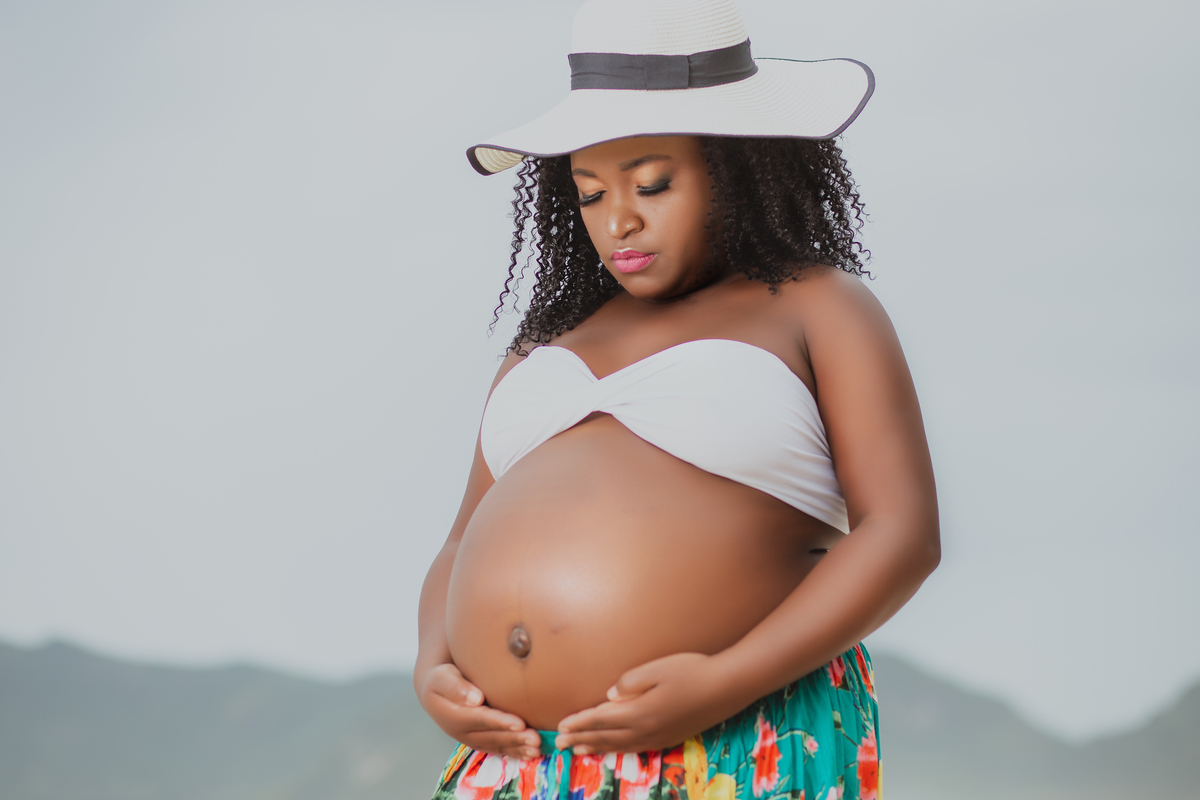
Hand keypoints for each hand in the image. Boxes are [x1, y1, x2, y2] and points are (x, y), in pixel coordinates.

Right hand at [417, 662, 541, 758]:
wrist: (436, 690)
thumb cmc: (441, 678)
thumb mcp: (442, 678)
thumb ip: (456, 688)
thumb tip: (475, 699)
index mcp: (453, 716)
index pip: (480, 719)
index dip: (500, 722)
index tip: (520, 723)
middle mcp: (461, 732)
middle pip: (491, 736)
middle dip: (514, 739)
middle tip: (535, 739)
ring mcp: (470, 739)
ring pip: (496, 746)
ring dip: (517, 749)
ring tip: (537, 749)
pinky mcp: (479, 740)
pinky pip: (497, 749)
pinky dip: (514, 752)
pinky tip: (531, 754)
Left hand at [555, 652, 736, 754]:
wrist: (726, 688)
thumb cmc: (691, 671)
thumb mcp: (657, 669)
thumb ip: (629, 683)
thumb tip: (609, 695)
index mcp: (639, 712)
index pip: (600, 719)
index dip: (579, 722)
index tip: (560, 726)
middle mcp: (646, 729)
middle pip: (606, 736)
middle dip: (581, 739)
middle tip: (560, 744)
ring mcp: (658, 736)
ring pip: (619, 746)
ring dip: (597, 747)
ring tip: (580, 750)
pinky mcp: (669, 737)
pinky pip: (635, 748)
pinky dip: (618, 749)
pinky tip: (615, 748)